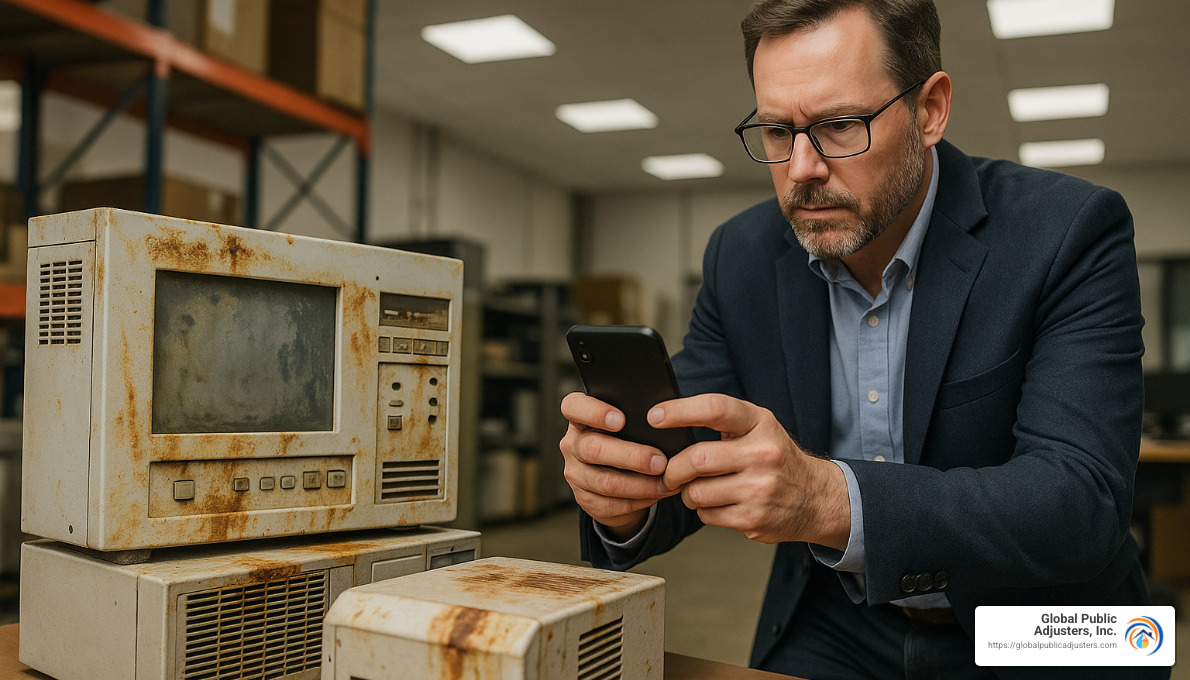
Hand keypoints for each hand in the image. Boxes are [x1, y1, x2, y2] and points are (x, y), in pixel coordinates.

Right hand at [559, 392, 678, 539]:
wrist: (617, 475)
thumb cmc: (627, 438)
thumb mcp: (628, 423)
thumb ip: (636, 418)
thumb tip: (665, 421)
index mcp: (580, 418)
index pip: (573, 407)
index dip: (594, 413)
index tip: (621, 420)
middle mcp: (572, 445)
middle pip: (594, 448)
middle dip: (632, 456)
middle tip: (660, 461)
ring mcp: (576, 474)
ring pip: (605, 482)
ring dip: (641, 484)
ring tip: (666, 481)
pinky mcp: (585, 499)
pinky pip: (612, 504)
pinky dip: (640, 500)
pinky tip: (658, 493)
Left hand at [657, 393, 849, 547]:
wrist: (816, 498)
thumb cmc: (776, 458)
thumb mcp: (759, 428)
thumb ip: (722, 422)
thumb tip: (667, 423)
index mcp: (760, 423)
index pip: (714, 409)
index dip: (679, 411)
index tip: (654, 416)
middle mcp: (762, 454)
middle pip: (696, 459)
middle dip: (674, 469)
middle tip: (671, 472)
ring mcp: (759, 489)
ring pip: (696, 492)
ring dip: (688, 493)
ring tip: (700, 488)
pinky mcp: (753, 518)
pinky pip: (707, 514)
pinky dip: (704, 510)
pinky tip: (721, 502)